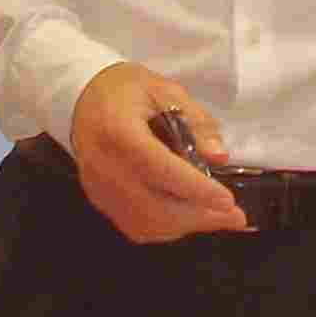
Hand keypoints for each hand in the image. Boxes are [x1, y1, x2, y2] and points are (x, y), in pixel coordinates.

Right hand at [67, 62, 248, 243]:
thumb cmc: (125, 89)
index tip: (228, 201)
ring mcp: (100, 189)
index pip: (160, 169)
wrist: (80, 97)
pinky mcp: (100, 200)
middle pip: (155, 207)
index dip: (196, 189)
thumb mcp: (164, 90)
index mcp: (120, 133)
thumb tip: (219, 156)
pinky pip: (135, 225)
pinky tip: (188, 217)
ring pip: (146, 223)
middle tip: (235, 216)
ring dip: (186, 226)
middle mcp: (106, 168)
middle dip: (200, 216)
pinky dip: (166, 227)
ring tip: (218, 218)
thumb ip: (195, 121)